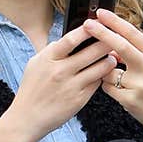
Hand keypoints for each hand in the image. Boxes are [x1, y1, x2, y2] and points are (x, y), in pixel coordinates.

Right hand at [9, 21, 119, 141]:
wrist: (27, 118)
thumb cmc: (32, 89)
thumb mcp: (36, 64)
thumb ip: (52, 50)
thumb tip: (70, 38)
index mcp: (48, 58)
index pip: (72, 38)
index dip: (87, 29)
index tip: (97, 23)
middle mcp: (60, 71)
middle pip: (91, 51)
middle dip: (107, 42)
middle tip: (115, 37)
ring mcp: (71, 86)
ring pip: (99, 68)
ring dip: (109, 60)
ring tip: (113, 56)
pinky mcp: (79, 100)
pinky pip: (96, 83)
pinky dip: (102, 76)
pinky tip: (104, 72)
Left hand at [81, 7, 142, 135]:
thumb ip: (133, 51)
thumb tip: (107, 40)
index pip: (131, 32)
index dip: (114, 21)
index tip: (100, 12)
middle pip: (120, 45)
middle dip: (101, 33)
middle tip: (87, 24)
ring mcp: (140, 83)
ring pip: (109, 69)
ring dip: (105, 71)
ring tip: (120, 80)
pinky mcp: (130, 99)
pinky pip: (107, 87)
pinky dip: (108, 87)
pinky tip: (122, 92)